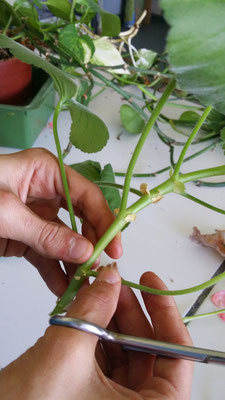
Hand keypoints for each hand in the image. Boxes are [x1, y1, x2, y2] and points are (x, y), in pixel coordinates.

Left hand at [0, 148, 121, 295]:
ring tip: (85, 285)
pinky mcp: (27, 237)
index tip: (116, 248)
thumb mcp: (6, 213)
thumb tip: (87, 252)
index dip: (105, 220)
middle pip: (81, 219)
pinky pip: (47, 254)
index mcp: (47, 172)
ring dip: (76, 262)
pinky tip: (63, 288)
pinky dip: (55, 272)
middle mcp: (48, 192)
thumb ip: (47, 234)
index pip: (87, 195)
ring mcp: (38, 216)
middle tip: (101, 270)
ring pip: (66, 240)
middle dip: (92, 244)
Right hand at [0, 267, 192, 399]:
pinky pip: (105, 359)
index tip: (152, 286)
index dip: (167, 317)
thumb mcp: (66, 355)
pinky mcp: (94, 398)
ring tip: (99, 291)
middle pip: (149, 352)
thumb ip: (92, 310)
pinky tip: (87, 311)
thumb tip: (110, 277)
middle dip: (132, 312)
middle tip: (117, 284)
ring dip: (113, 319)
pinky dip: (98, 333)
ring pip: (125, 353)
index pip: (177, 360)